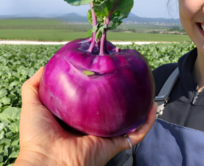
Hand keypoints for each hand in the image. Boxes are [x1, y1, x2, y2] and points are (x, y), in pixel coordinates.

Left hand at [15, 67, 156, 165]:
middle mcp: (94, 124)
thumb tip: (47, 65)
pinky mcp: (115, 143)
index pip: (95, 98)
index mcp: (79, 115)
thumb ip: (35, 84)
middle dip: (123, 94)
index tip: (108, 69)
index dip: (102, 85)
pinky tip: (152, 107)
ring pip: (128, 119)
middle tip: (130, 78)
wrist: (47, 162)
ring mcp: (106, 134)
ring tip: (147, 90)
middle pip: (113, 107)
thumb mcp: (33, 103)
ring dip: (139, 106)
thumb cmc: (37, 135)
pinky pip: (136, 134)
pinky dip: (146, 122)